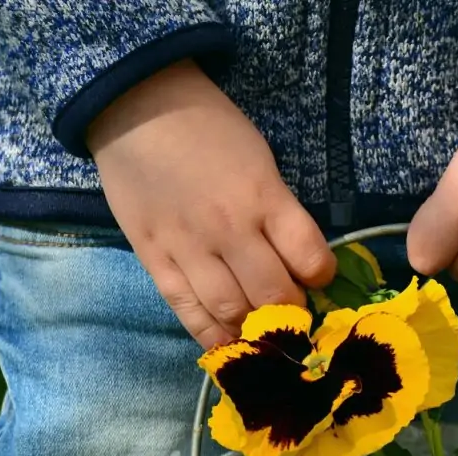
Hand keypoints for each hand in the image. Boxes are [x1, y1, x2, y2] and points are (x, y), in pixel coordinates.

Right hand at [87, 60, 335, 348]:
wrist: (136, 108)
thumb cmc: (209, 128)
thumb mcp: (260, 160)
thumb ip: (278, 211)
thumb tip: (296, 262)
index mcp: (263, 196)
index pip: (310, 257)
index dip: (321, 276)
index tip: (317, 278)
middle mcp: (230, 228)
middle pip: (273, 295)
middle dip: (292, 312)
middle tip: (293, 313)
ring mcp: (189, 248)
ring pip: (231, 311)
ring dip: (254, 330)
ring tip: (263, 333)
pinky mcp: (155, 260)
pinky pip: (186, 311)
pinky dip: (211, 335)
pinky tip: (228, 345)